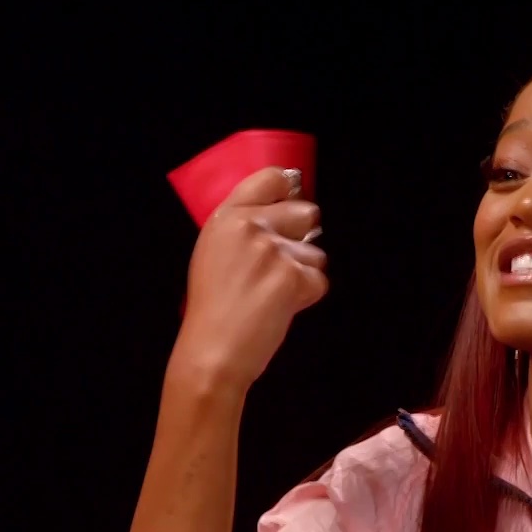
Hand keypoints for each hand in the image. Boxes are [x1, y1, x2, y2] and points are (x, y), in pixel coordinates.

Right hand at [168, 166, 327, 392]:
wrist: (212, 352)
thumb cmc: (212, 311)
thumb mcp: (214, 254)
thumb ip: (244, 229)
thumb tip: (284, 214)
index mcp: (226, 217)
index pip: (271, 179)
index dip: (288, 193)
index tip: (291, 206)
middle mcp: (250, 226)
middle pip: (306, 212)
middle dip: (303, 239)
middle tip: (280, 266)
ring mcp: (272, 250)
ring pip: (315, 253)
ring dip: (303, 275)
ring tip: (271, 296)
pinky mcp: (292, 277)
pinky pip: (319, 282)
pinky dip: (306, 298)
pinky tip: (280, 309)